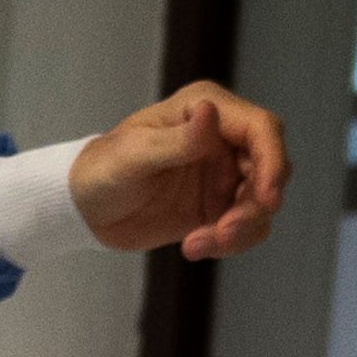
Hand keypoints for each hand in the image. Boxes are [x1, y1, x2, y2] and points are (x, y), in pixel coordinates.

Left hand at [72, 83, 289, 260]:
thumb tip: (211, 113)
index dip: (273, 161)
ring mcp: (222, 174)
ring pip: (260, 202)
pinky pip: (243, 226)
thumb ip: (175, 140)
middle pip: (269, 169)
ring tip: (196, 244)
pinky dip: (228, 242)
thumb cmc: (100, 170)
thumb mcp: (133, 156)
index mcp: (205, 110)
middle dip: (254, 206)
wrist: (83, 209)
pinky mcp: (216, 206)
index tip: (267, 198)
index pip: (261, 128)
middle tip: (223, 232)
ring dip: (240, 229)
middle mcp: (222, 139)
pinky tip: (193, 246)